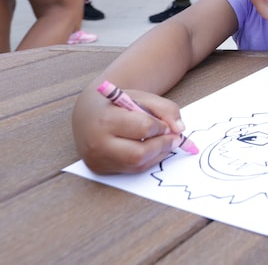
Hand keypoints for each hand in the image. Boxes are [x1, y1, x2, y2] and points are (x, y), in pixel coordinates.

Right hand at [71, 86, 189, 173]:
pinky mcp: (100, 169)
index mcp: (106, 119)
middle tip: (174, 138)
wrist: (87, 114)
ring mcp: (97, 159)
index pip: (142, 128)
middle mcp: (97, 143)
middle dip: (162, 145)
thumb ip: (165, 109)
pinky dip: (148, 160)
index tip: (166, 124)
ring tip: (165, 142)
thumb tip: (180, 129)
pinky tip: (153, 149)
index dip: (161, 127)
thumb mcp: (142, 97)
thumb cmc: (118, 104)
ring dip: (158, 154)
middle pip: (139, 153)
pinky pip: (131, 169)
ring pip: (137, 164)